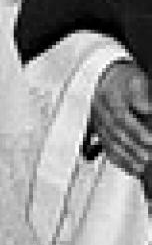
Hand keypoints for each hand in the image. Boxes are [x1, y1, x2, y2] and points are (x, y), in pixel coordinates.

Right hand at [92, 60, 151, 176]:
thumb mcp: (137, 80)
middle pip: (115, 133)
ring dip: (127, 157)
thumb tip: (147, 109)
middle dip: (133, 147)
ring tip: (142, 165)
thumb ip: (141, 95)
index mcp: (110, 96)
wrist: (107, 77)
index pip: (121, 116)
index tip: (150, 140)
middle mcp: (101, 111)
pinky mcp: (100, 131)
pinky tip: (131, 167)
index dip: (136, 130)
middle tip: (149, 156)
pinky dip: (119, 159)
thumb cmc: (126, 79)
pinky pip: (107, 147)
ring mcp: (99, 122)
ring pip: (110, 142)